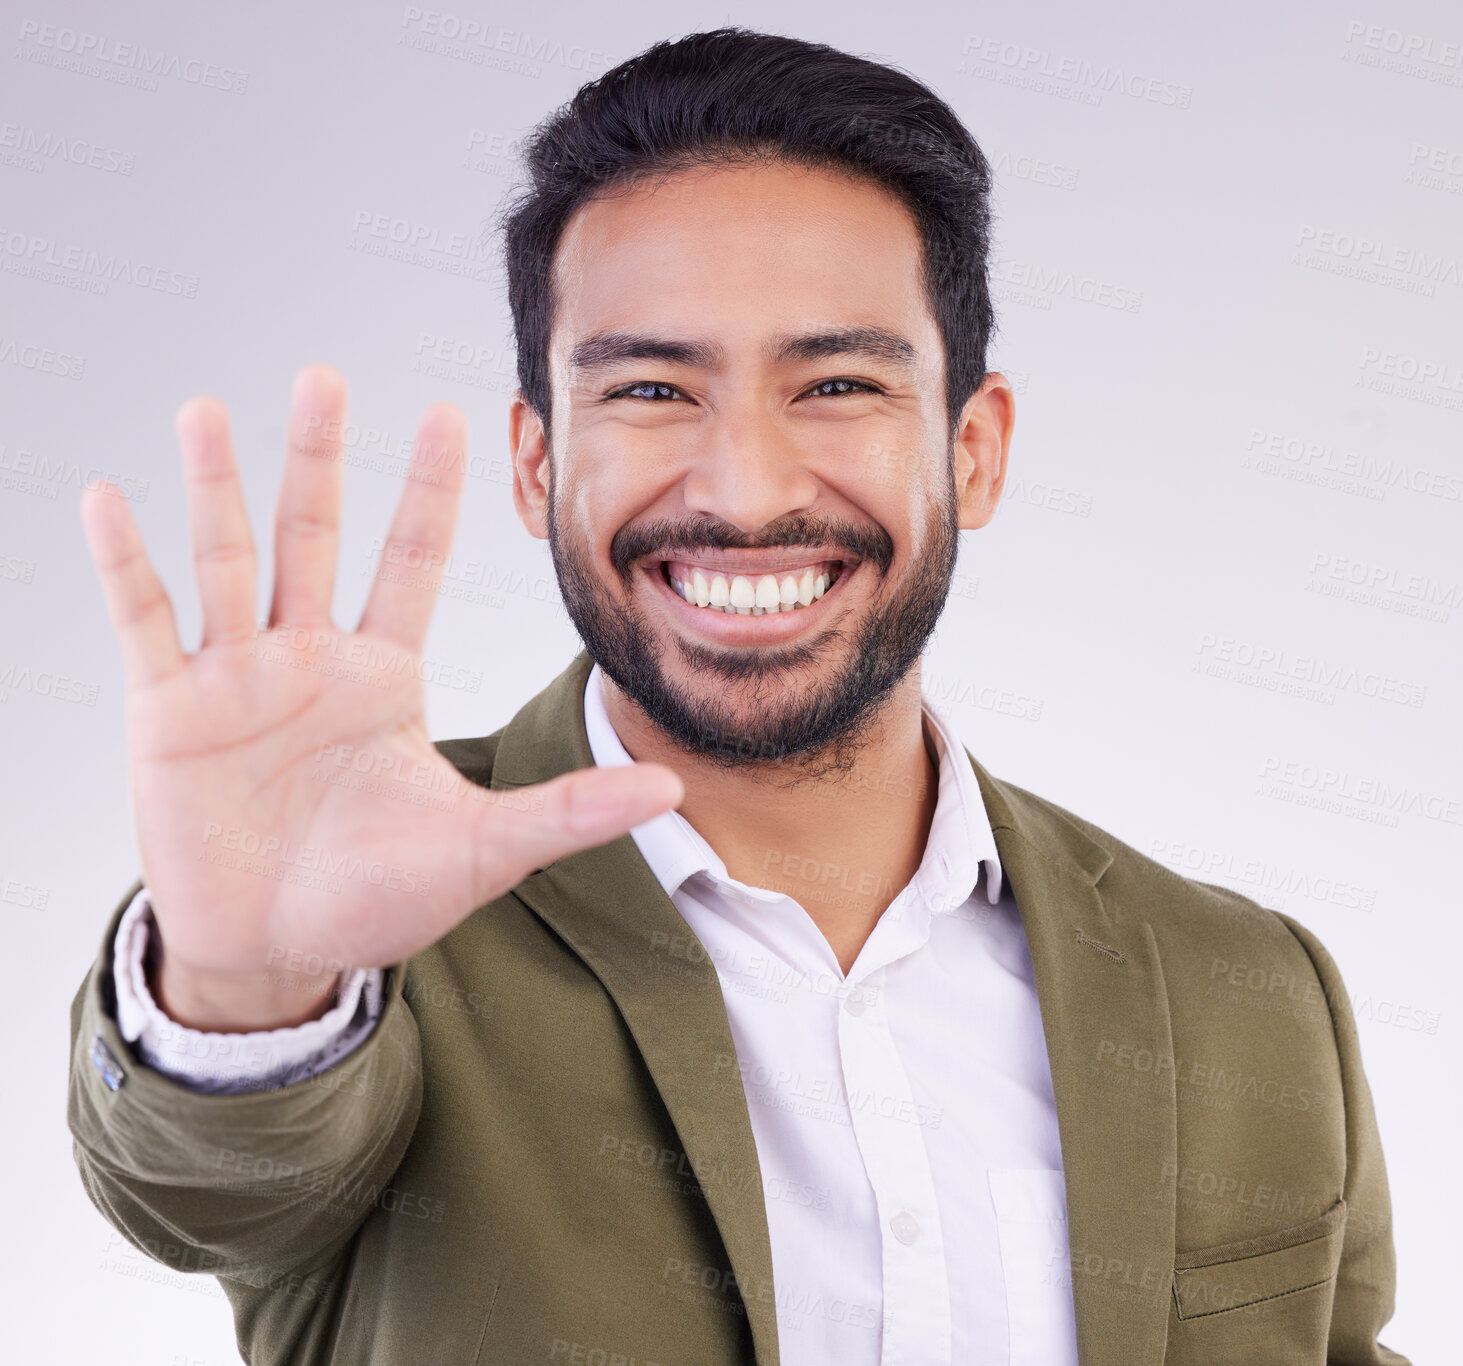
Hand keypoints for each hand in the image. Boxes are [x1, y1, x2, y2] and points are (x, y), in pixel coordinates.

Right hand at [81, 365, 681, 1029]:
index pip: (412, 560)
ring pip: (227, 559)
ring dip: (216, 486)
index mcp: (383, 674)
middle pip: (314, 535)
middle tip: (324, 376)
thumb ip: (568, 812)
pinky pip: (144, 622)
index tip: (451, 412)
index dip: (429, 489)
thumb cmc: (376, 898)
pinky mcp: (170, 710)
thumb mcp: (481, 848)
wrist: (277, 951)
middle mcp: (310, 658)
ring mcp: (237, 678)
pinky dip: (125, 562)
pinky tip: (108, 497)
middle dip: (318, 458)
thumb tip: (672, 787)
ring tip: (206, 410)